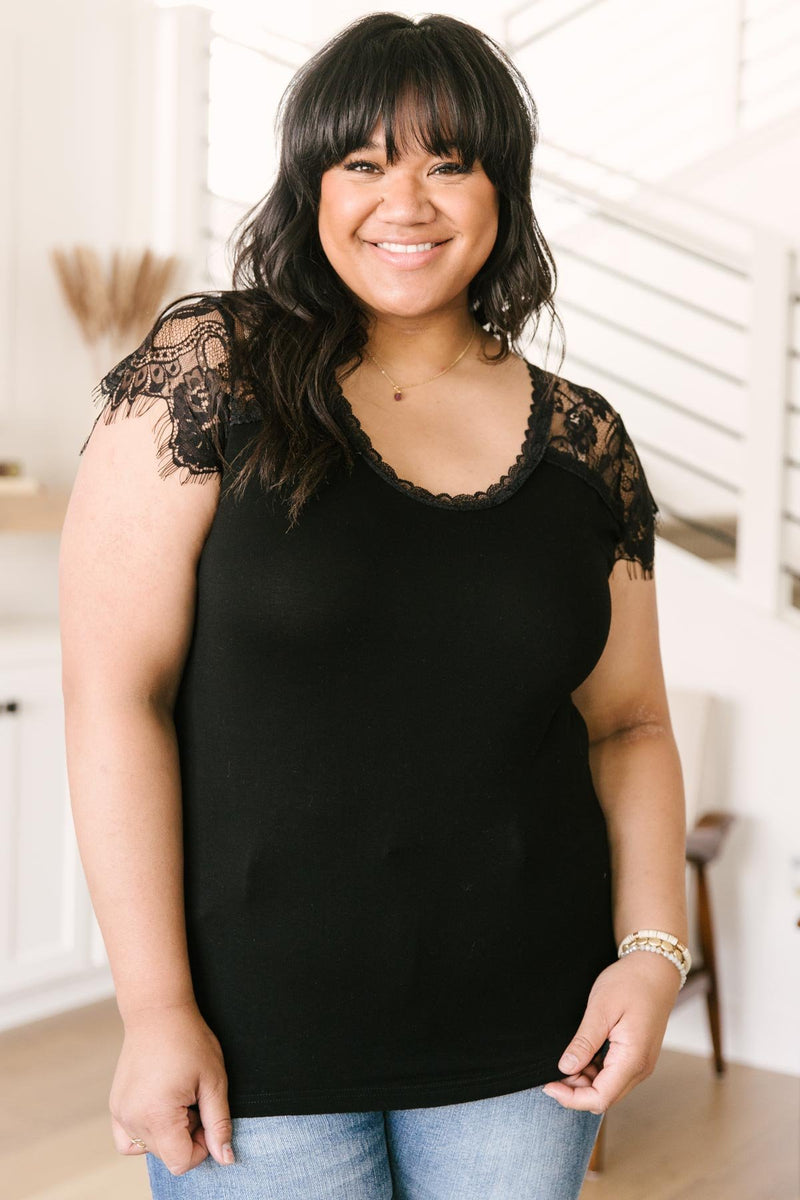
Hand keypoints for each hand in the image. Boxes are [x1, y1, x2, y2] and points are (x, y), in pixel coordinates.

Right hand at [109, 1001, 235, 1176]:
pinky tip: (159, 1107)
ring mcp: (120, 1113)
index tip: (207, 1116)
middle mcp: (133, 1119)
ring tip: (178, 1099)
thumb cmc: (189, 1040)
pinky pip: (128, 1139)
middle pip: (166, 1156)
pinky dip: (146, 1132)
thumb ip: (219, 1124)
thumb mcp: (214, 1081)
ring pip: (149, 1148)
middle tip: (194, 1100)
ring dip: (168, 1133)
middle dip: (187, 1136)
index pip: (181, 1161)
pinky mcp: (116, 1106)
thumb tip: (225, 1159)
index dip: (201, 1146)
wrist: (158, 1012)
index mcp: (157, 1115)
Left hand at [541, 951, 681, 1113]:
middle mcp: (640, 1068)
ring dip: (584, 1081)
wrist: (656, 969)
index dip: (572, 1098)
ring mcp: (640, 1064)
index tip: (548, 1085)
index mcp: (632, 1059)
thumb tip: (566, 1068)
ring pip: (607, 1088)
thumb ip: (584, 1042)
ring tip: (568, 1057)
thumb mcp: (601, 1009)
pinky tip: (582, 1054)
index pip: (600, 1098)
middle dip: (575, 1091)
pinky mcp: (637, 1056)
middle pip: (603, 1097)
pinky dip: (594, 1072)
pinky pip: (613, 1075)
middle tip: (553, 1071)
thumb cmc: (631, 983)